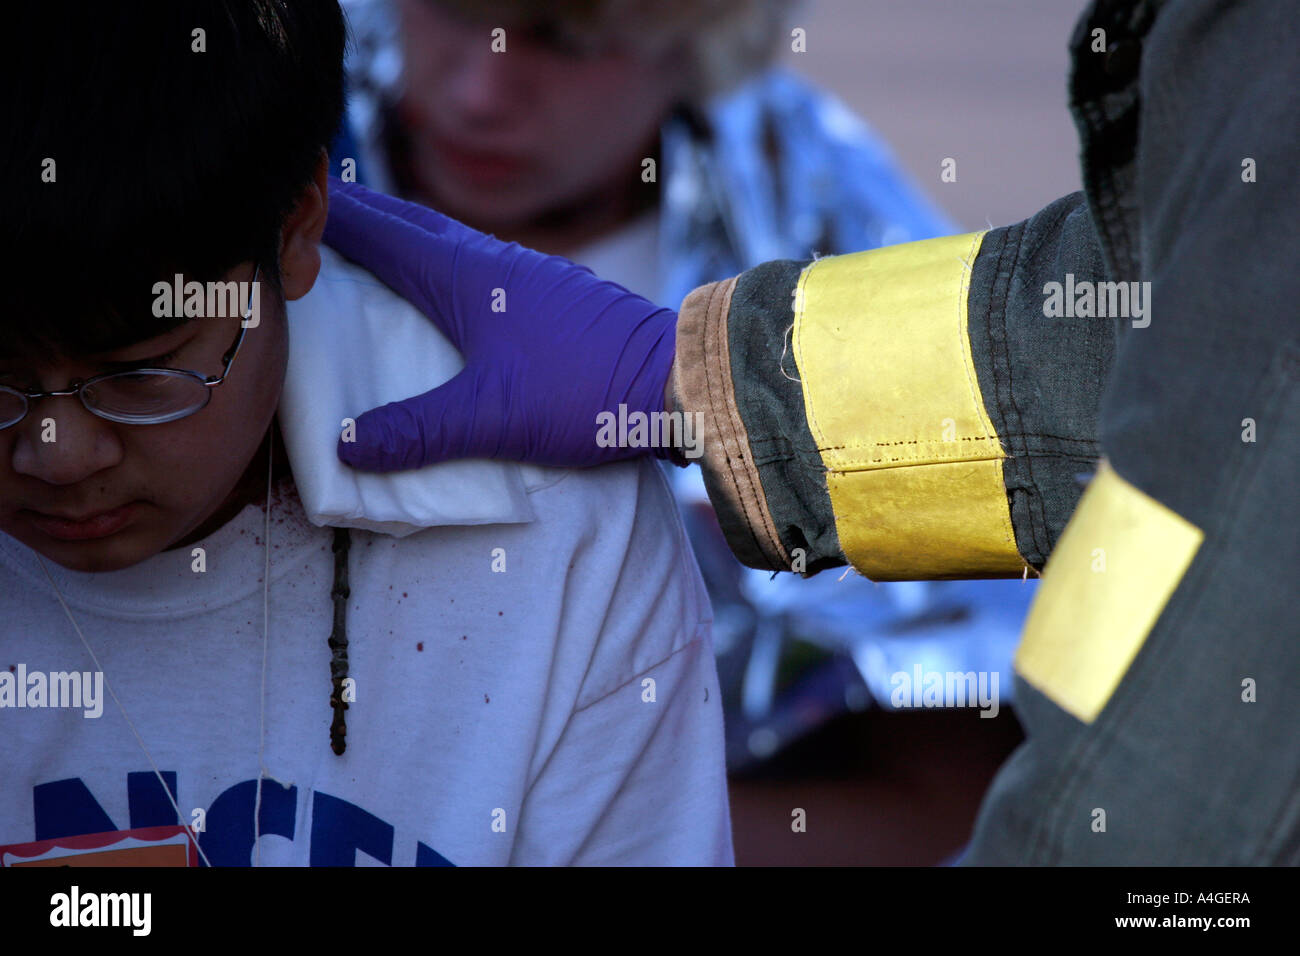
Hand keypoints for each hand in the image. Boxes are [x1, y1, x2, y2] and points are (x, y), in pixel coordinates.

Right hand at [321, 178, 677, 470]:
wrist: (680, 379)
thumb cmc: (588, 391)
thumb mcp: (494, 419)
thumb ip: (419, 431)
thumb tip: (347, 447)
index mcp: (468, 276)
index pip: (381, 232)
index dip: (329, 217)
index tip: (279, 198)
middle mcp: (496, 262)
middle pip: (412, 226)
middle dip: (361, 219)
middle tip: (313, 214)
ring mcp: (530, 276)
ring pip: (450, 244)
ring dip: (406, 239)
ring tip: (371, 250)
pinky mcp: (554, 297)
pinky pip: (481, 267)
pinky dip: (445, 266)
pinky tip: (451, 295)